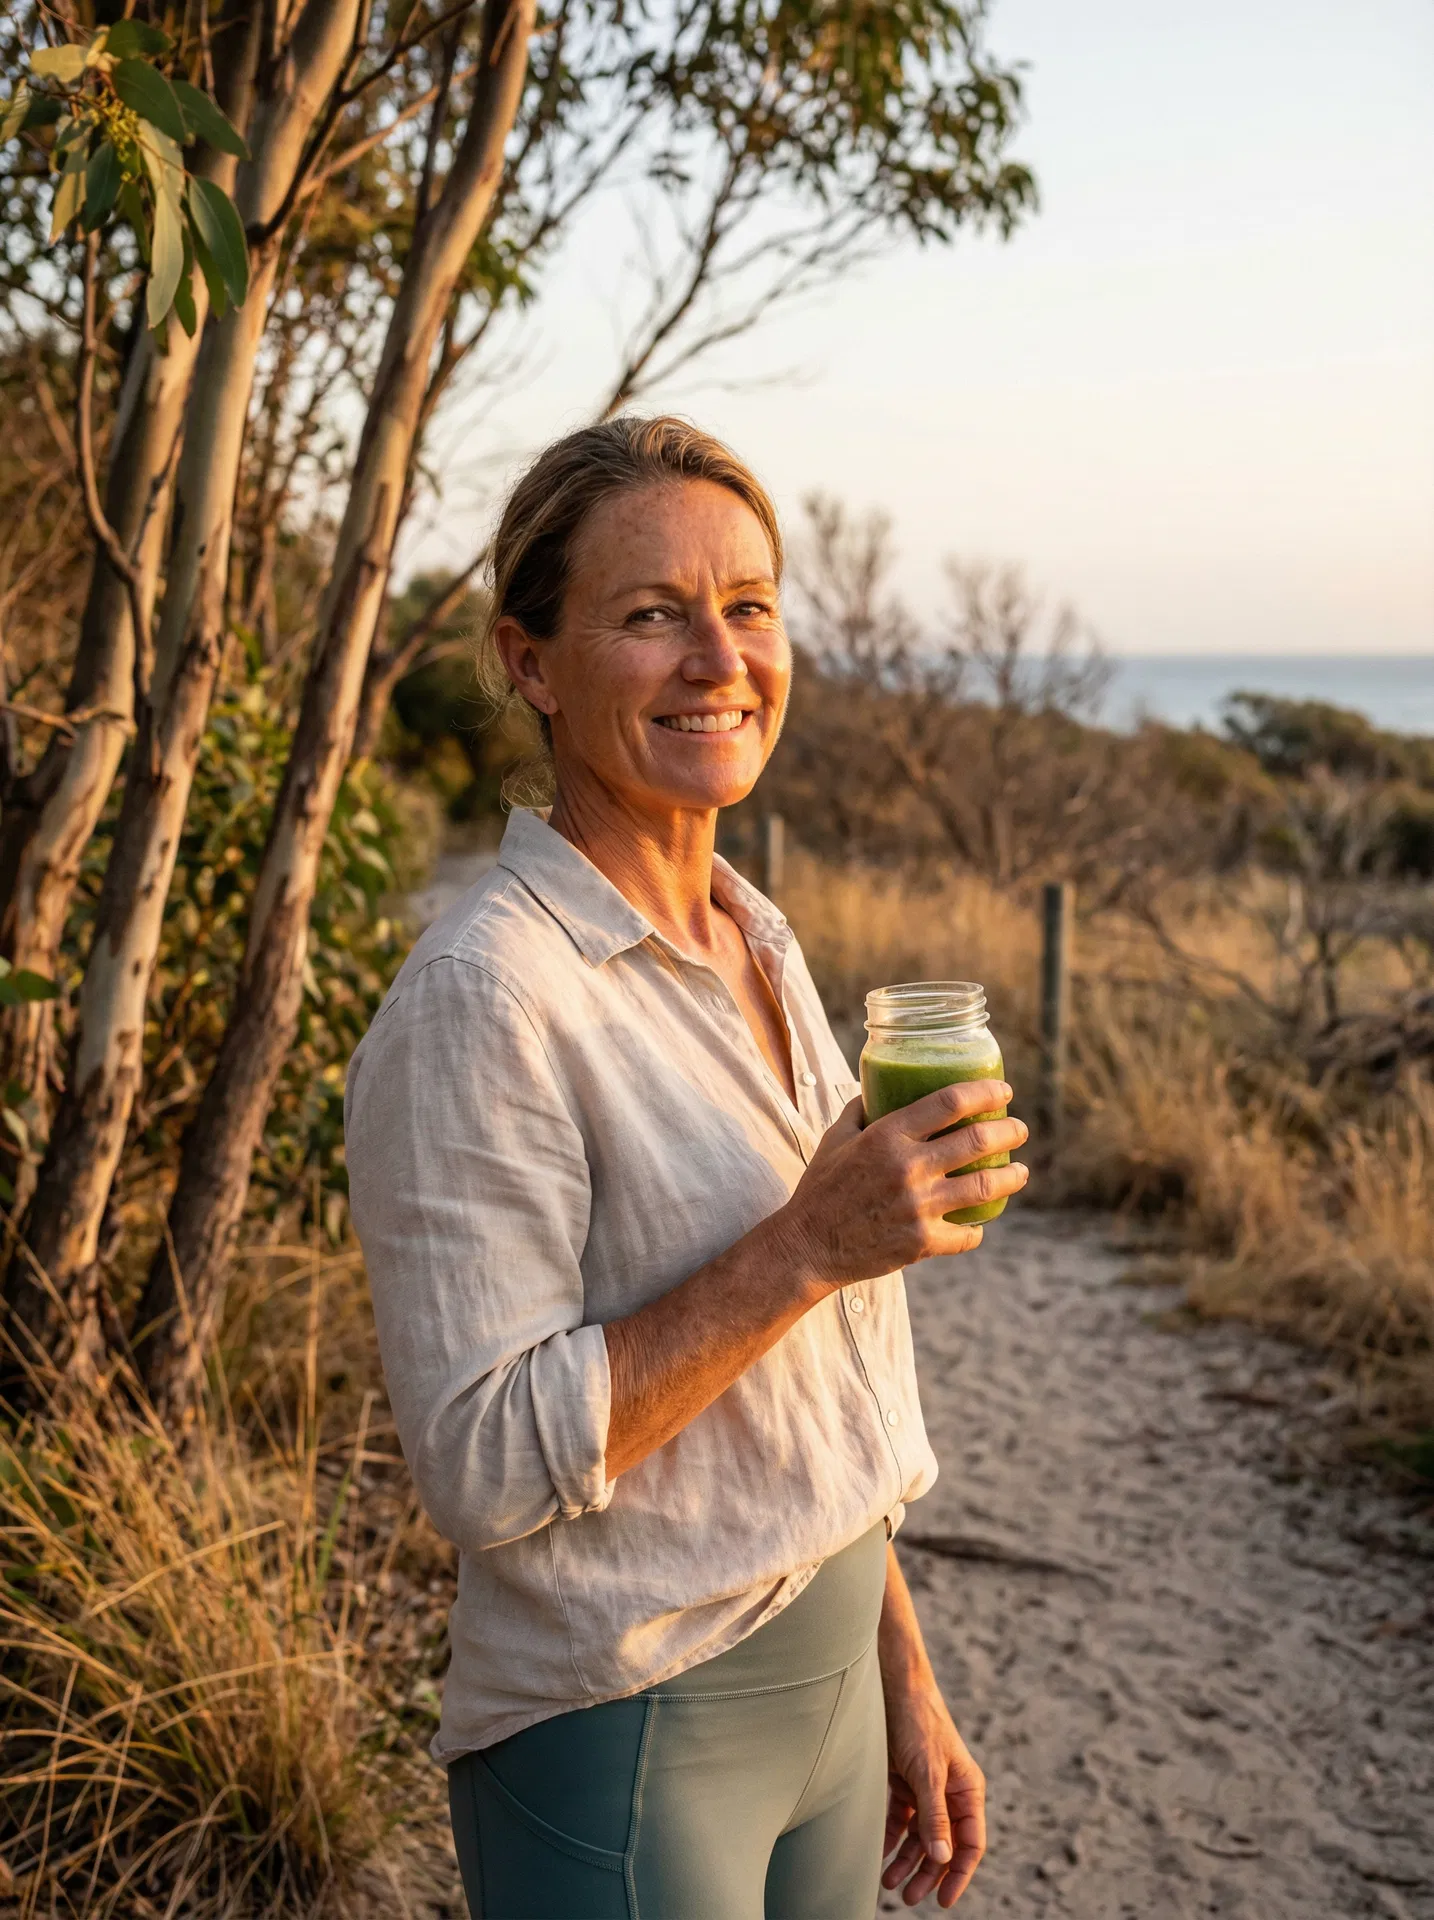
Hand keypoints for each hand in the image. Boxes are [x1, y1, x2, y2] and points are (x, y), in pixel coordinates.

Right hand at [772, 1083, 1028, 1290]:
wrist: (806, 1246)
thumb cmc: (820, 1188)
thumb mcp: (835, 1138)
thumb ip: (861, 1110)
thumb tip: (881, 1086)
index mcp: (886, 1136)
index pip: (949, 1102)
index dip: (985, 1093)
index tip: (1004, 1092)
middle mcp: (907, 1168)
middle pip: (978, 1140)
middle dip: (1010, 1132)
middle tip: (1019, 1130)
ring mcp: (918, 1207)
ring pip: (985, 1186)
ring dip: (1012, 1176)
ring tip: (1020, 1171)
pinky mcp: (922, 1242)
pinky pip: (967, 1234)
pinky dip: (977, 1229)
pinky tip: (980, 1223)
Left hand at [882, 1672, 986, 1907]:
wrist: (892, 1685)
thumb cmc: (918, 1723)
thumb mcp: (928, 1772)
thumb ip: (935, 1816)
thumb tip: (942, 1858)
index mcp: (966, 1790)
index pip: (970, 1843)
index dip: (958, 1873)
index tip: (944, 1901)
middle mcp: (948, 1793)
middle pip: (942, 1844)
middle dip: (927, 1873)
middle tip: (908, 1898)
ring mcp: (925, 1788)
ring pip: (919, 1835)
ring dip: (906, 1860)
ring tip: (888, 1883)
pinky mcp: (903, 1781)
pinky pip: (900, 1819)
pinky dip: (891, 1838)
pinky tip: (880, 1855)